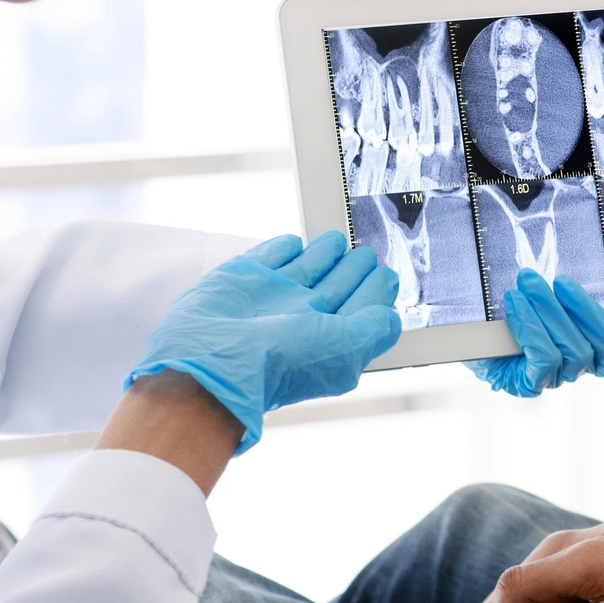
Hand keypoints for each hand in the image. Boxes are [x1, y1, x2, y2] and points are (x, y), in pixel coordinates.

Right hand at [127, 232, 401, 453]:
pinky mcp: (240, 279)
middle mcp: (299, 319)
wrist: (214, 359)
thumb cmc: (282, 361)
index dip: (375, 293)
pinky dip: (280, 249)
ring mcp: (269, 298)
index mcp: (326, 338)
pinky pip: (267, 258)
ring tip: (337, 241)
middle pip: (334, 288)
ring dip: (322, 254)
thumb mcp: (346, 349)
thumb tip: (390, 317)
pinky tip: (293, 242)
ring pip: (304, 269)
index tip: (388, 276)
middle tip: (366, 254)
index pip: (358, 310)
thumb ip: (374, 330)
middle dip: (352, 271)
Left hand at [468, 269, 603, 397]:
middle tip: (564, 284)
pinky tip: (514, 303)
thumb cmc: (520, 298)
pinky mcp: (529, 384)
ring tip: (527, 282)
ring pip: (578, 354)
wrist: (469, 323)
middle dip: (595, 318)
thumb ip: (581, 284)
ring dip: (551, 312)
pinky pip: (544, 360)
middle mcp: (588, 366)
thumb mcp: (555, 286)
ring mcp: (559, 378)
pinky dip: (530, 326)